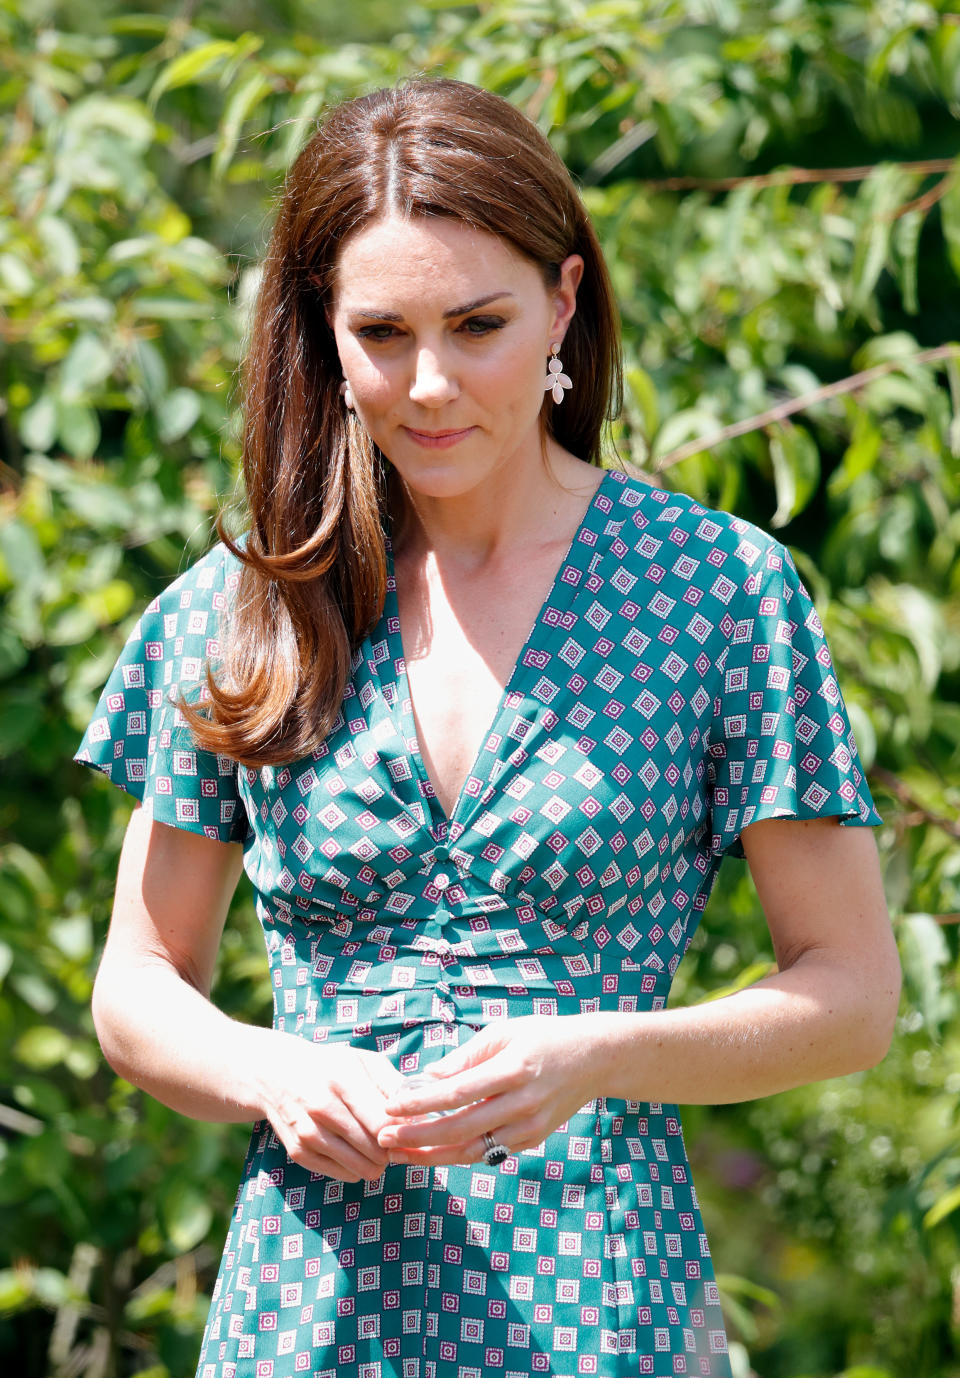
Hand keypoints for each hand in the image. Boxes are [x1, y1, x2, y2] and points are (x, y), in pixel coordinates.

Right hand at [257, 1034, 407, 1181]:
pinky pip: (344, 1176)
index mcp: (342, 1079)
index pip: (384, 1123)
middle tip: (394, 1139)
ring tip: (377, 1146)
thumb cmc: (330, 1066)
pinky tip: (355, 1150)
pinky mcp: (299, 1153)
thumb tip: (418, 1112)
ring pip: (362, 1168)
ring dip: (377, 1162)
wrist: (275, 1074)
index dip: (402, 1131)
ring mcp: (307, 1133)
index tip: (407, 1127)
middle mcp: (321, 1107)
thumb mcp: (362, 1060)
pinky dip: (357, 1168)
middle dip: (392, 1149)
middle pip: (375, 1149)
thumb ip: (393, 1083)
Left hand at [376, 1014, 600, 1165]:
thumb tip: (426, 1077)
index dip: (421, 1102)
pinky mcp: (531, 1141)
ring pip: (472, 1150)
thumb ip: (465, 1057)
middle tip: (384, 1137)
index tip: (391, 1105)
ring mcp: (529, 1127)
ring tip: (399, 1152)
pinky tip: (429, 1150)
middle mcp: (523, 1104)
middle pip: (461, 1128)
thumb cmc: (543, 1037)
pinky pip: (487, 1152)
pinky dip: (456, 1154)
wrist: (593, 1059)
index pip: (458, 1092)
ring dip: (432, 1154)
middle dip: (418, 1136)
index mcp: (514, 1069)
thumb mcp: (504, 1033)